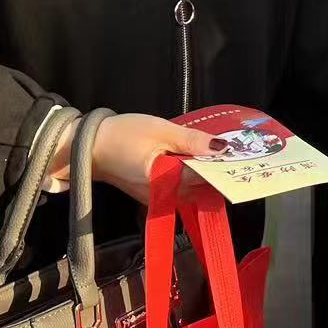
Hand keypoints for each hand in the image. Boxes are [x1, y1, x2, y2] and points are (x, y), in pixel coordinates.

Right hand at [51, 113, 224, 204]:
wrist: (84, 146)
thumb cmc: (122, 135)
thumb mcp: (161, 130)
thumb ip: (191, 140)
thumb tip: (222, 147)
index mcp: (166, 183)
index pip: (204, 179)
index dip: (223, 168)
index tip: (243, 158)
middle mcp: (163, 197)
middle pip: (199, 188)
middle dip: (217, 173)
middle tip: (239, 155)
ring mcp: (156, 197)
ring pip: (190, 189)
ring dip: (205, 175)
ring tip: (223, 155)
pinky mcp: (151, 192)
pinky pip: (178, 187)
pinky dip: (189, 176)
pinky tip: (197, 160)